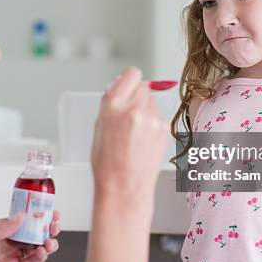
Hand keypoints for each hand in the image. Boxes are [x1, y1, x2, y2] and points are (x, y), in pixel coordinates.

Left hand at [0, 210, 60, 261]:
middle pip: (34, 233)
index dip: (37, 215)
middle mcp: (10, 242)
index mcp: (2, 230)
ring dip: (47, 242)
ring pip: (37, 247)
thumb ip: (1, 228)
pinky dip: (40, 257)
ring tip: (49, 241)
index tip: (48, 210)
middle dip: (46, 228)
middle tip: (53, 224)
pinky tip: (42, 252)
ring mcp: (13, 256)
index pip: (24, 220)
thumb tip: (19, 217)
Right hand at [91, 67, 168, 201]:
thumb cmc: (107, 163)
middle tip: (129, 114)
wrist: (124, 188)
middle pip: (143, 86)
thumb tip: (120, 88)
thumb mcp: (99, 127)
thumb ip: (111, 104)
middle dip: (137, 96)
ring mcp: (151, 119)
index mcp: (112, 105)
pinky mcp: (163, 129)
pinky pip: (158, 117)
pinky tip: (143, 140)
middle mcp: (134, 108)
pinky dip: (152, 124)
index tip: (128, 86)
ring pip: (152, 101)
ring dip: (145, 109)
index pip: (131, 74)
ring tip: (135, 132)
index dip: (129, 81)